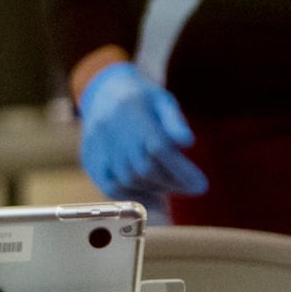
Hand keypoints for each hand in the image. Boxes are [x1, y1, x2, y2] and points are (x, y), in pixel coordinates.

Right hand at [77, 61, 207, 199]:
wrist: (103, 92)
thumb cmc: (142, 97)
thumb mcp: (162, 100)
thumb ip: (174, 121)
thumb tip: (188, 143)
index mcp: (132, 109)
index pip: (158, 147)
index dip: (181, 170)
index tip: (201, 185)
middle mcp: (111, 128)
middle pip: (144, 167)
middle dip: (172, 183)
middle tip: (190, 188)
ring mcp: (97, 145)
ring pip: (128, 179)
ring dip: (155, 190)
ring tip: (172, 189)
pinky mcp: (89, 159)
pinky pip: (109, 186)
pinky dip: (132, 196)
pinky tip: (150, 199)